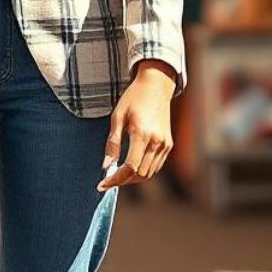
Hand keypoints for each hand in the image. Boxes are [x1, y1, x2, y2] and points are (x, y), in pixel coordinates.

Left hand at [98, 60, 175, 192]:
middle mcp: (156, 141)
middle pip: (139, 174)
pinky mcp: (169, 144)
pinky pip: (156, 166)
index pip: (129, 167)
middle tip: (108, 179)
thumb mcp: (117, 117)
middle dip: (123, 180)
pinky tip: (131, 166)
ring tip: (118, 174)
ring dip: (133, 178)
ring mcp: (165, 144)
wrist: (155, 87)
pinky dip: (143, 170)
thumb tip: (105, 166)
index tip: (102, 184)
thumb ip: (112, 143)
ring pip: (149, 173)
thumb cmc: (132, 99)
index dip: (115, 179)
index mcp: (141, 133)